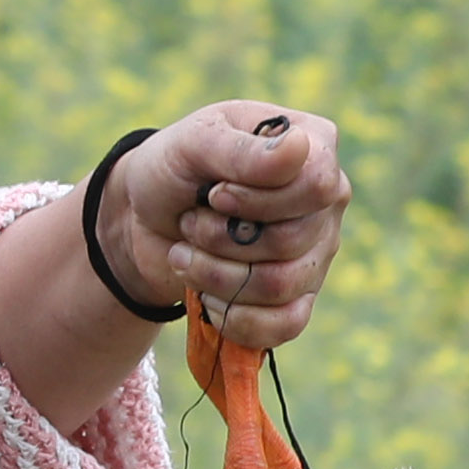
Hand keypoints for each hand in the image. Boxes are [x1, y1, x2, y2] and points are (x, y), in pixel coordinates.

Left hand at [105, 103, 347, 348]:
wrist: (142, 217)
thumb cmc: (173, 167)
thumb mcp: (192, 142)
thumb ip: (241, 149)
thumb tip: (299, 148)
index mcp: (314, 147)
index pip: (316, 186)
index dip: (258, 201)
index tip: (213, 195)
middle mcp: (326, 202)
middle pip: (291, 242)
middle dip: (220, 238)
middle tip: (190, 222)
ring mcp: (316, 252)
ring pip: (280, 286)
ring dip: (214, 275)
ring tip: (186, 253)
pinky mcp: (297, 296)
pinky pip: (285, 326)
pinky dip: (232, 317)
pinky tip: (206, 296)